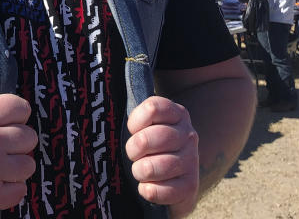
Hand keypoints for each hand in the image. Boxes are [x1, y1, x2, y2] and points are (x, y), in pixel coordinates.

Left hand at [126, 96, 198, 217]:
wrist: (173, 180)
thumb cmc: (150, 147)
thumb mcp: (145, 126)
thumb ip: (136, 119)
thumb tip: (106, 115)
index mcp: (177, 114)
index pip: (152, 108)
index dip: (135, 122)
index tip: (132, 131)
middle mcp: (188, 134)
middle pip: (152, 137)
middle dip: (134, 149)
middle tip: (133, 155)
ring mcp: (192, 160)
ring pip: (155, 166)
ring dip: (140, 171)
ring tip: (139, 172)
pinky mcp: (190, 186)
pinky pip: (163, 190)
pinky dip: (148, 190)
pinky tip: (147, 187)